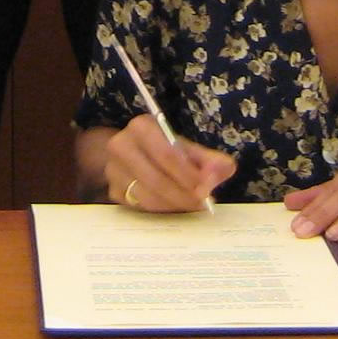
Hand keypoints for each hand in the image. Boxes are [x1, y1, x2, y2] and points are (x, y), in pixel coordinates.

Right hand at [104, 117, 236, 212]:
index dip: (188, 175)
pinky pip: (141, 208)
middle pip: (157, 179)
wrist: (130, 152)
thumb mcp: (185, 147)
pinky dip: (163, 211)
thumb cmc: (163, 148)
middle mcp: (121, 146)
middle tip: (203, 204)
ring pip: (148, 197)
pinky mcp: (113, 192)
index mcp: (141, 127)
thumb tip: (224, 168)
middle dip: (184, 195)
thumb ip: (208, 159)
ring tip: (193, 206)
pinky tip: (177, 209)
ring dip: (175, 206)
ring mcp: (113, 171)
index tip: (207, 189)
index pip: (166, 155)